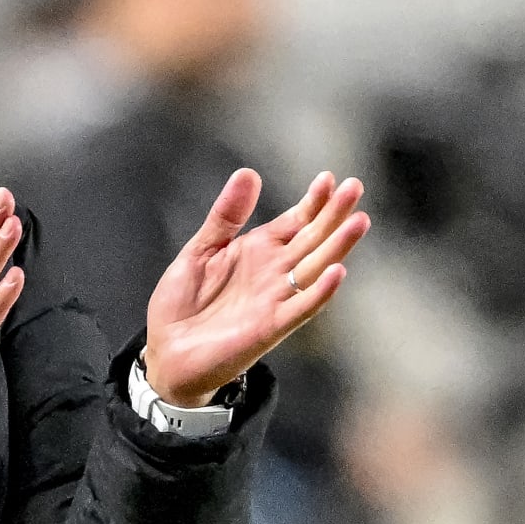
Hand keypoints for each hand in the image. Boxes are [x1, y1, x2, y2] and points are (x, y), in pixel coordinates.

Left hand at [144, 170, 368, 407]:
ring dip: (337, 246)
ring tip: (358, 221)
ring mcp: (275, 299)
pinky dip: (320, 292)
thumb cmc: (183, 303)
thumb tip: (249, 173)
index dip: (313, 202)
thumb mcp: (200, 250)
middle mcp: (274, 272)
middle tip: (356, 186)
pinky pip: (301, 308)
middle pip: (312, 239)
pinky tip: (337, 272)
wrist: (165, 351)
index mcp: (258, 251)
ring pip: (315, 268)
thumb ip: (226, 216)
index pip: (295, 221)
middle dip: (333, 214)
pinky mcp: (270, 327)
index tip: (330, 178)